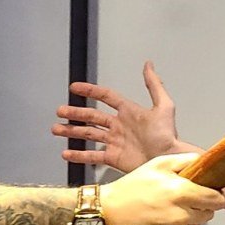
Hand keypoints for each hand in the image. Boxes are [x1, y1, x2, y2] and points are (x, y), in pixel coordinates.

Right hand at [52, 62, 181, 171]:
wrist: (168, 161)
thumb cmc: (167, 136)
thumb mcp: (163, 107)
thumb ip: (154, 85)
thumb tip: (148, 64)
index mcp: (129, 112)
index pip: (106, 97)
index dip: (90, 90)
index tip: (74, 87)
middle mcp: (119, 126)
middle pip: (92, 116)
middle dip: (75, 113)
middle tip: (59, 110)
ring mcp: (115, 142)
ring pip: (88, 134)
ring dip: (71, 131)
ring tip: (56, 129)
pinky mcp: (113, 158)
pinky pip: (92, 156)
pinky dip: (78, 155)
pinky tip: (66, 153)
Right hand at [100, 152, 222, 224]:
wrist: (105, 217)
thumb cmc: (128, 190)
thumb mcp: (156, 165)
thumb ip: (185, 161)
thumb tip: (205, 162)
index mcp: (181, 193)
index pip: (217, 200)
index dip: (215, 195)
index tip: (210, 193)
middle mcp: (182, 215)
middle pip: (208, 213)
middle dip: (199, 206)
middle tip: (180, 199)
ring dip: (187, 218)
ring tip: (164, 210)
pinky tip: (158, 222)